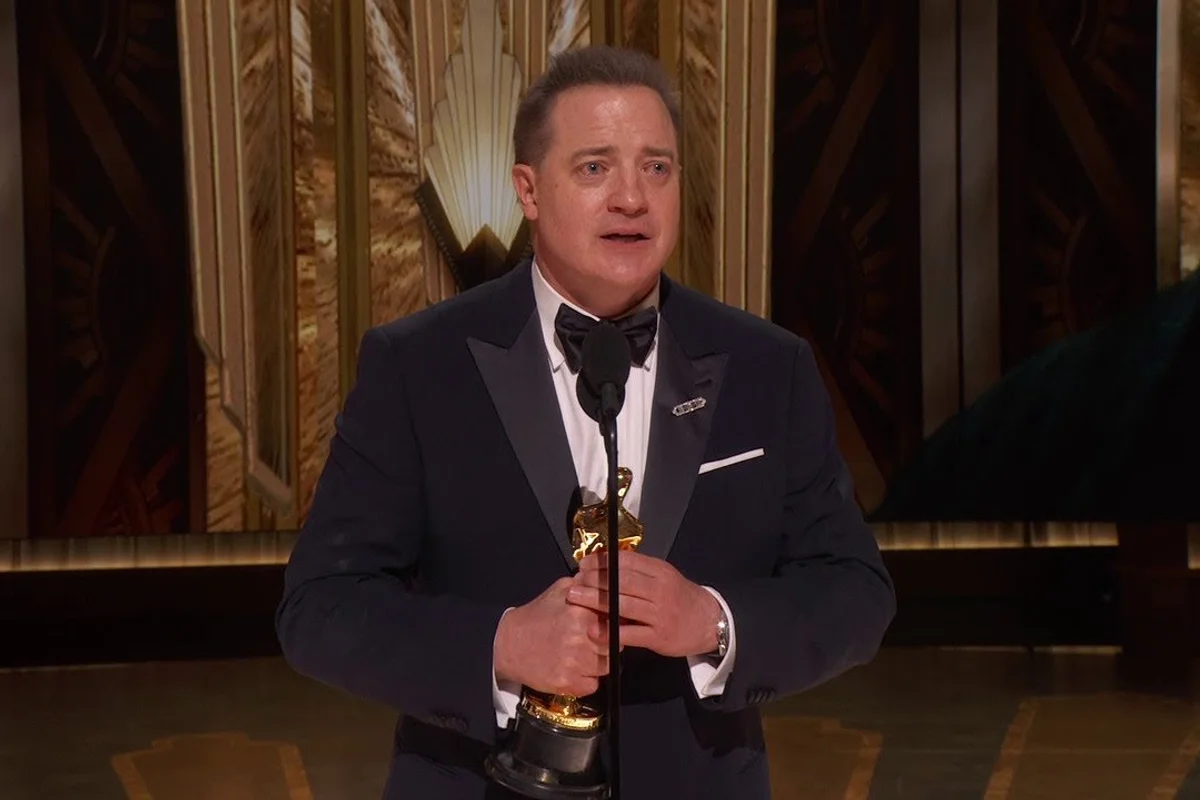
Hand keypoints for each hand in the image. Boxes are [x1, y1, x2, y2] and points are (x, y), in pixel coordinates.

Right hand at [494, 577, 608, 696]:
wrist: (509, 644)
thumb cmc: (536, 617)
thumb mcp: (560, 590)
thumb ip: (587, 585)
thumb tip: (610, 581)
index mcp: (580, 612)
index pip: (617, 619)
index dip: (615, 622)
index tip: (610, 623)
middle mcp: (579, 638)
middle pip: (616, 644)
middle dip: (609, 642)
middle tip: (594, 640)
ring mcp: (574, 663)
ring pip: (608, 666)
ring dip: (600, 661)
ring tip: (583, 653)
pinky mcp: (568, 683)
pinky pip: (594, 685)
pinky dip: (587, 679)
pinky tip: (575, 668)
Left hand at [567, 551, 721, 657]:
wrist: (709, 623)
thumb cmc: (680, 598)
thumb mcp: (665, 577)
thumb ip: (640, 571)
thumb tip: (606, 563)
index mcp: (660, 571)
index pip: (627, 561)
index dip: (602, 561)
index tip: (584, 563)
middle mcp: (660, 590)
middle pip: (622, 581)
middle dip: (594, 580)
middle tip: (574, 581)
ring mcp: (659, 614)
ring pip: (623, 604)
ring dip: (596, 601)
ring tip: (575, 599)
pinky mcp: (658, 637)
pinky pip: (630, 634)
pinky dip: (610, 632)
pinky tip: (593, 630)